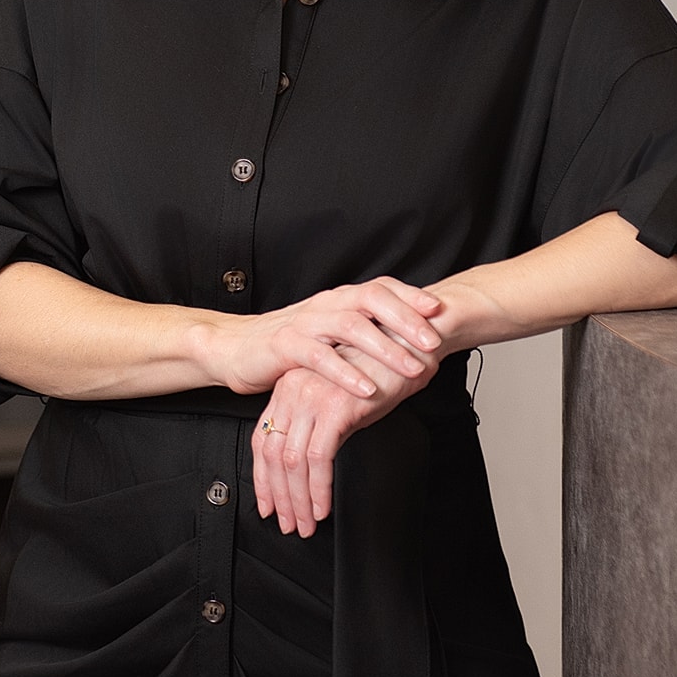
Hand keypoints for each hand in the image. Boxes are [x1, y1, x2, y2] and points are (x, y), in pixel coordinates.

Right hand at [210, 277, 440, 400]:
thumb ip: (365, 332)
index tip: (438, 311)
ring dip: (384, 347)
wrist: (237, 348)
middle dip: (406, 320)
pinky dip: (346, 372)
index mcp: (340, 299)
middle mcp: (326, 304)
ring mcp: (306, 322)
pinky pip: (320, 356)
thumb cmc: (292, 345)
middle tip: (433, 342)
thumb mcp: (333, 334)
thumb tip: (412, 338)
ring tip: (410, 367)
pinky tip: (367, 389)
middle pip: (372, 300)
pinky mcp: (286, 345)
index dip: (411, 296)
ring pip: (351, 326)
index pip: (381, 288)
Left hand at [251, 338, 439, 537]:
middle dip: (279, 497)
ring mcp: (312, 397)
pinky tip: (323, 507)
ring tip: (307, 524)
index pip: (263, 441)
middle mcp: (293, 390)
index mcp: (289, 387)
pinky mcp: (334, 406)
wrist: (411, 344)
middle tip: (289, 524)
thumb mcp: (341, 398)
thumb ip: (320, 426)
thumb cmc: (382, 370)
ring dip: (299, 500)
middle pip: (273, 455)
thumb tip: (312, 466)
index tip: (269, 505)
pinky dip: (318, 489)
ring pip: (292, 461)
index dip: (263, 480)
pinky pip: (319, 458)